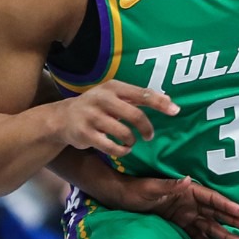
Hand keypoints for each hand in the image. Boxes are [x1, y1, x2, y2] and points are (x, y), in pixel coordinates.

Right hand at [55, 80, 178, 156]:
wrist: (62, 118)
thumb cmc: (96, 106)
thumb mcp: (113, 95)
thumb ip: (136, 97)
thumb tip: (167, 100)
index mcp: (113, 87)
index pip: (142, 93)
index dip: (160, 103)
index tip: (176, 111)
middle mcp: (103, 99)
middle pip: (135, 115)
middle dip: (147, 128)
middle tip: (149, 136)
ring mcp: (93, 117)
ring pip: (124, 133)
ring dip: (132, 141)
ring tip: (131, 142)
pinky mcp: (86, 134)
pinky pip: (112, 147)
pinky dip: (122, 151)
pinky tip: (122, 149)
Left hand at [107, 175, 238, 238]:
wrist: (122, 198)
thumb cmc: (137, 189)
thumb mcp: (152, 187)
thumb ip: (169, 185)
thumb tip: (187, 180)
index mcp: (187, 190)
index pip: (212, 198)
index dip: (228, 205)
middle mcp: (190, 202)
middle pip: (216, 212)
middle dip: (233, 220)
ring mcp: (186, 214)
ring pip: (210, 226)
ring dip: (225, 235)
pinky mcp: (179, 225)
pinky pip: (196, 235)